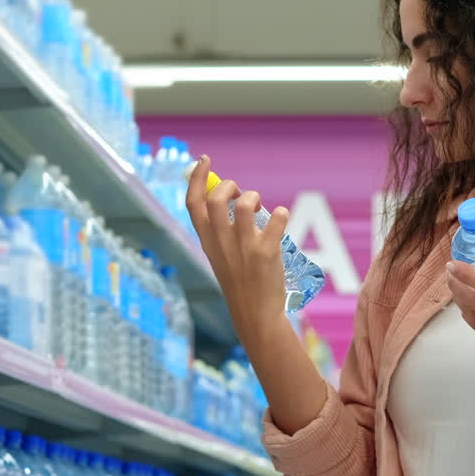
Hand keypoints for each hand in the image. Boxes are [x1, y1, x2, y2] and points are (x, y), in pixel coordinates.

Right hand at [186, 155, 288, 333]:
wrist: (255, 315)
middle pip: (216, 199)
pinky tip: (280, 218)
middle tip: (240, 194)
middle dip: (229, 186)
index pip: (193, 203)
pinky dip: (281, 213)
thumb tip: (229, 197)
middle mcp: (222, 243)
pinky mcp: (266, 254)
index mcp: (208, 242)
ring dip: (254, 197)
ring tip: (260, 208)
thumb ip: (220, 230)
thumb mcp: (221, 256)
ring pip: (245, 205)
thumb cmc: (240, 281)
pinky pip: (276, 218)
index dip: (197, 177)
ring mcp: (244, 248)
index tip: (204, 160)